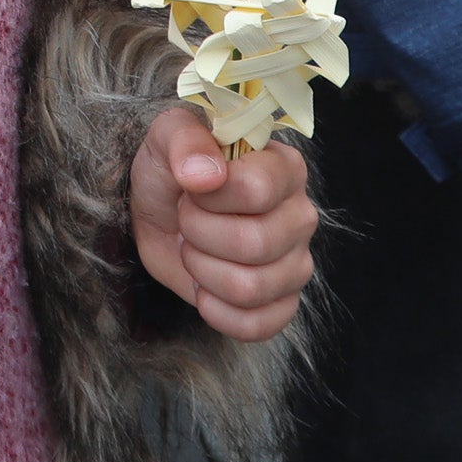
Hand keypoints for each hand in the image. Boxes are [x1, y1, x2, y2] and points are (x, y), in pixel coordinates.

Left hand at [130, 107, 317, 340]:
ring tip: (196, 249)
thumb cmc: (172, 170)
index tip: (191, 188)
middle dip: (199, 234)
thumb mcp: (167, 135)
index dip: (210, 196)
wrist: (160, 214)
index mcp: (284, 168)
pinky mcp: (282, 302)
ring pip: (251, 288)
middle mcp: (300, 216)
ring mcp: (296, 263)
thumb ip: (186, 141)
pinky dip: (219, 313)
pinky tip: (204, 290)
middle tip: (187, 220)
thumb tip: (205, 174)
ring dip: (204, 271)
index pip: (257, 190)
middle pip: (255, 243)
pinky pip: (260, 325)